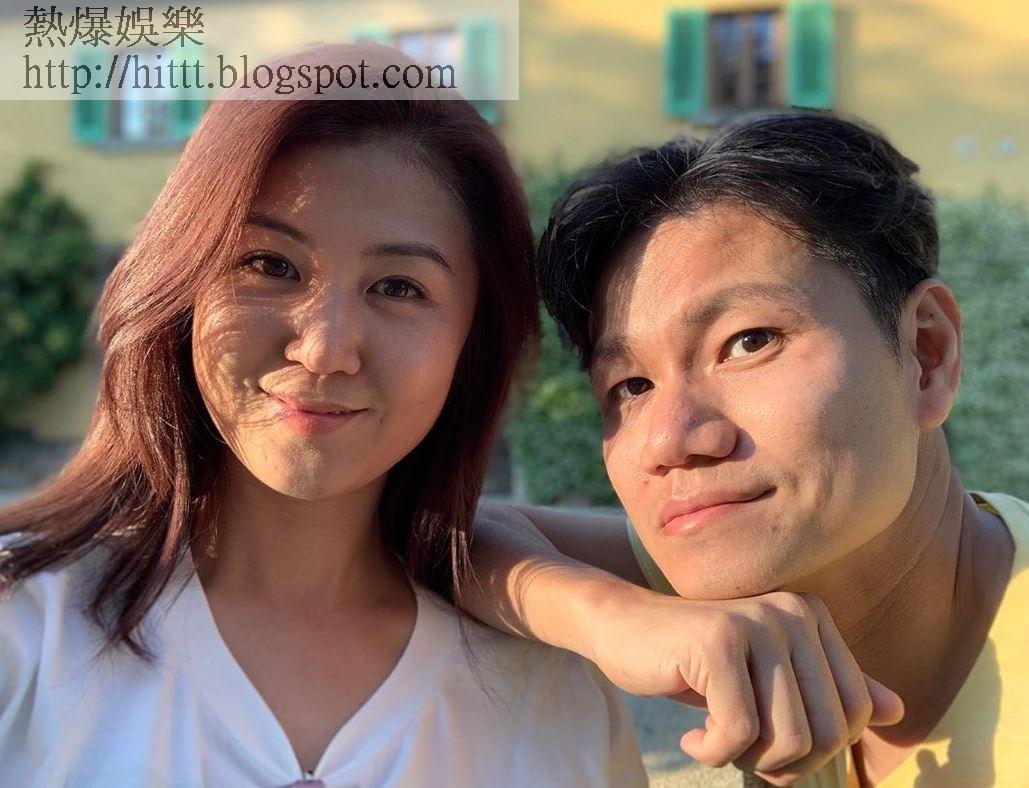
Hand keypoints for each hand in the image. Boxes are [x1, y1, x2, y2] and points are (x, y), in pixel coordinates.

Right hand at [585, 584, 903, 785]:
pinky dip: (714, 752)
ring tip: (716, 743)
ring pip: (787, 736)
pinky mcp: (718, 642)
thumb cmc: (695, 661)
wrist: (621, 626)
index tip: (768, 747)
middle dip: (783, 763)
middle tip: (738, 753)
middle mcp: (792, 612)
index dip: (816, 751)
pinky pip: (738, 730)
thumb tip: (896, 708)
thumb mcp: (764, 676)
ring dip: (747, 760)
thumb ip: (826, 687)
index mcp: (811, 617)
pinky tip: (690, 738)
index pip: (853, 712)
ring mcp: (756, 622)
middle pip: (824, 731)